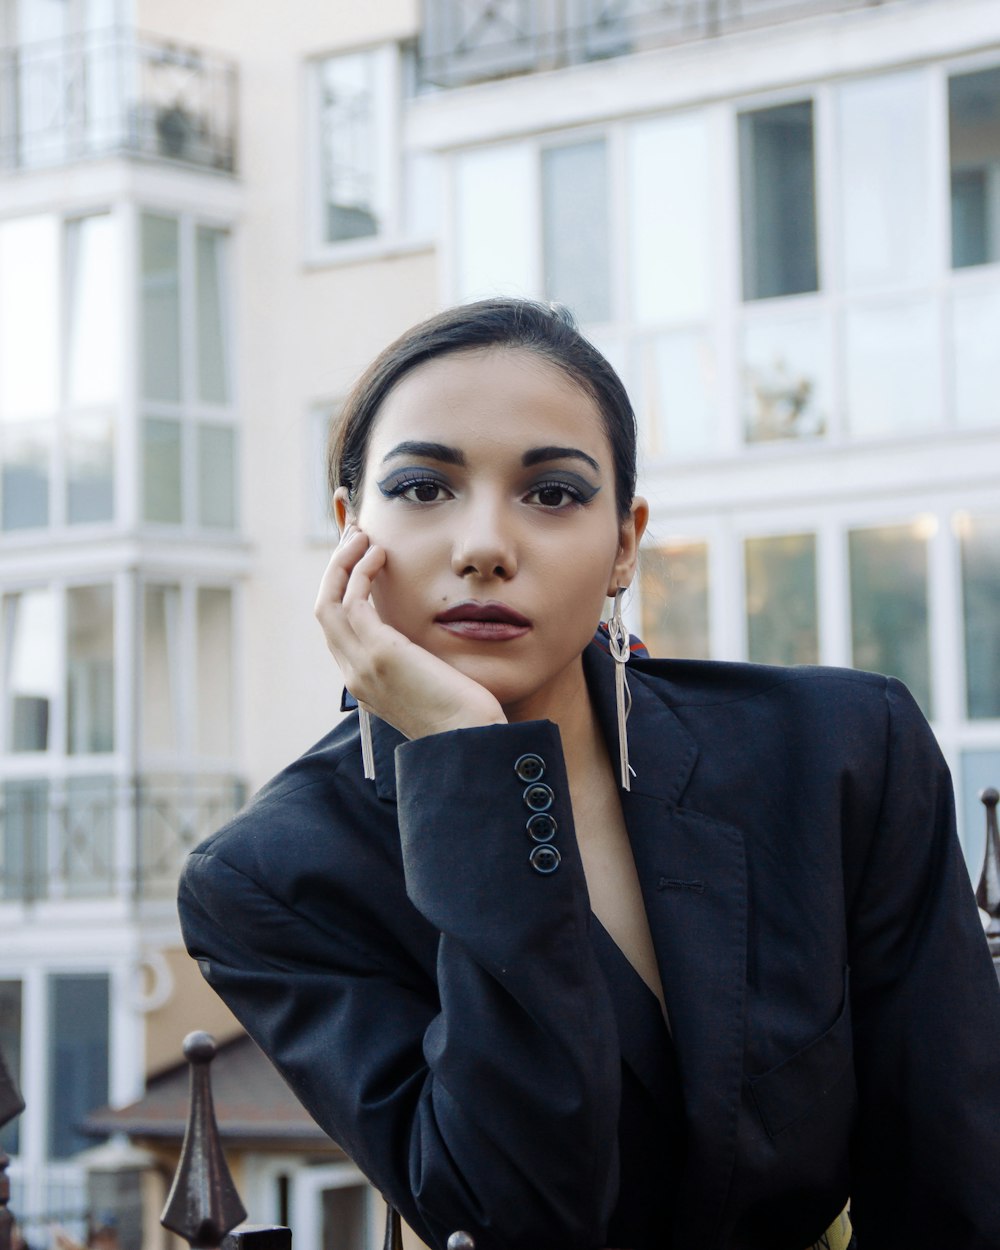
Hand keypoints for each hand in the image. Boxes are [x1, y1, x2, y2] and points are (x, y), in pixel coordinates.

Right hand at [314, 529, 507, 739]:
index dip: (343, 589)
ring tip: (364, 536)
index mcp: (364, 682)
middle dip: (336, 569)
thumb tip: (422, 637)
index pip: (338, 628)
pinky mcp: (379, 653)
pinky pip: (353, 600)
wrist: (469, 740)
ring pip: (328, 601)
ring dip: (342, 563)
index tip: (360, 559)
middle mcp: (354, 674)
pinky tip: (379, 555)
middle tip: (355, 538)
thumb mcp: (429, 683)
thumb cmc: (462, 716)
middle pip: (324, 609)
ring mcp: (361, 665)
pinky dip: (360, 571)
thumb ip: (415, 660)